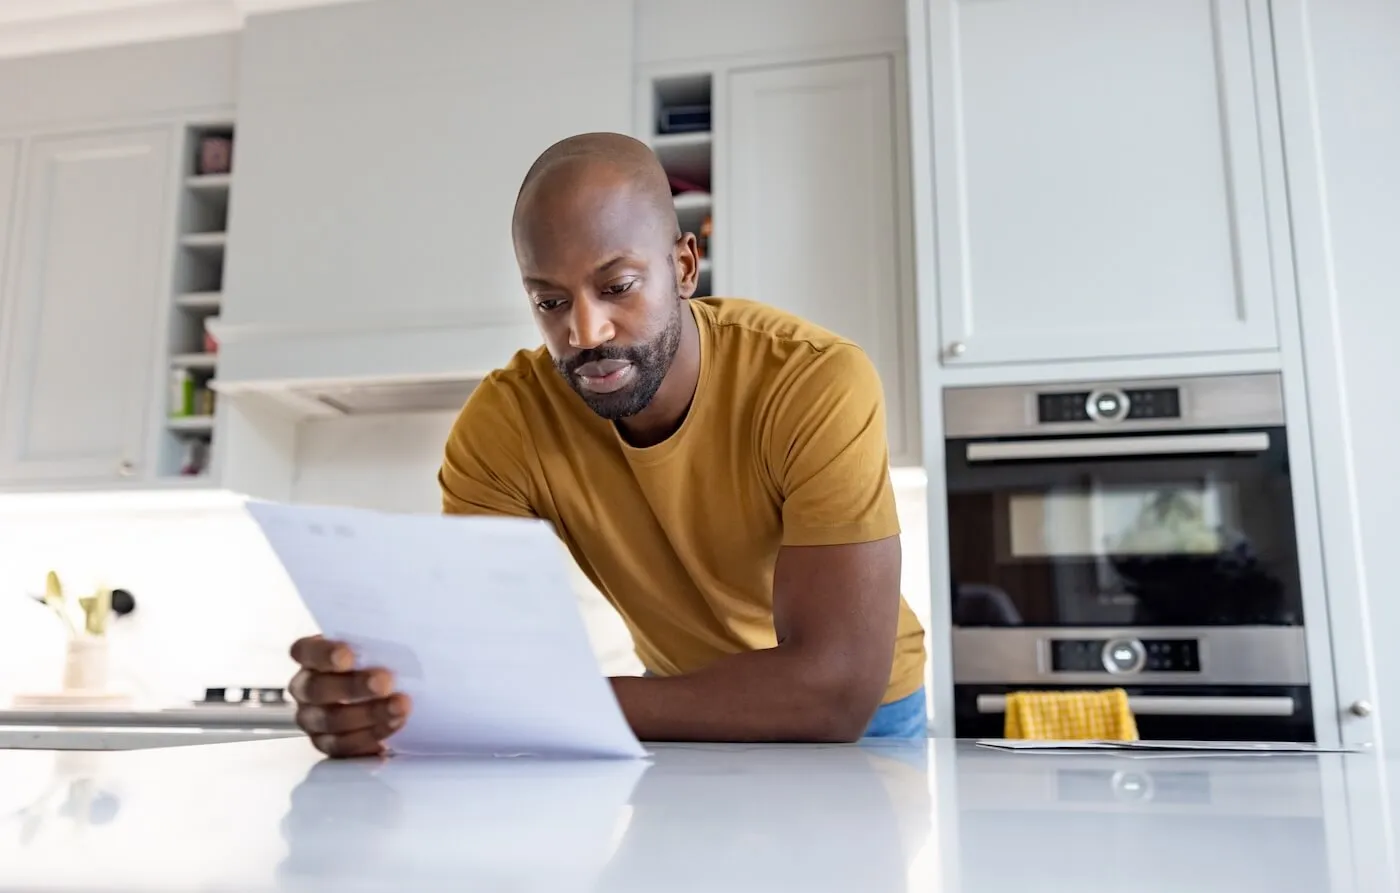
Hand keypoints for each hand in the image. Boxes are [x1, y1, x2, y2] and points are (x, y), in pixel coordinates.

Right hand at [288, 635, 411, 757]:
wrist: (384, 694)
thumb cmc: (374, 661)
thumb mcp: (373, 646)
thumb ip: (376, 643)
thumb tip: (401, 637)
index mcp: (310, 657)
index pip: (307, 652)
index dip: (324, 654)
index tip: (347, 656)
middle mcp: (305, 688)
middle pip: (318, 689)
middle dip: (353, 687)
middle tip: (384, 682)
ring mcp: (313, 719)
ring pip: (332, 721)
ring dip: (369, 714)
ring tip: (399, 707)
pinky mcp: (328, 744)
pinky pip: (344, 746)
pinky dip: (370, 738)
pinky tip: (392, 726)